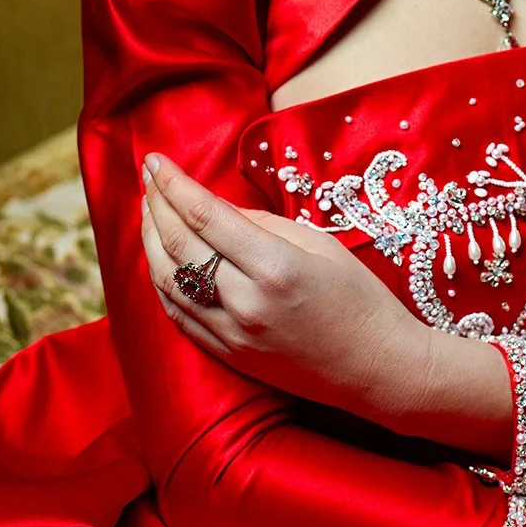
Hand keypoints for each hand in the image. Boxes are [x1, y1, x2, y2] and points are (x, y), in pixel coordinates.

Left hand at [139, 152, 433, 422]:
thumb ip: (263, 224)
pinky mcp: (229, 355)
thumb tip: (217, 209)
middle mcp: (246, 302)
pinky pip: (179, 315)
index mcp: (275, 266)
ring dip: (151, 240)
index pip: (205, 216)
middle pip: (179, 245)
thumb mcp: (320, 244)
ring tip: (147, 209)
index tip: (156, 160)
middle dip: (156, 203)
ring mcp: (233, 333)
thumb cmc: (360, 297)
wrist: (378, 366)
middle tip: (147, 174)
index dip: (174, 184)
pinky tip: (158, 257)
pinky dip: (161, 281)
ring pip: (168, 281)